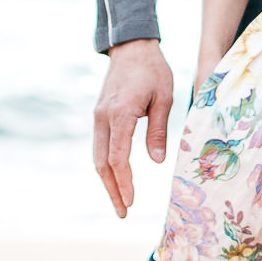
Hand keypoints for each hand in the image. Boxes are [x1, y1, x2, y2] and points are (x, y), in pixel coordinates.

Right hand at [94, 39, 174, 217]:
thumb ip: (157, 131)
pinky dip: (106, 166)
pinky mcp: (99, 116)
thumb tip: (156, 162)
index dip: (124, 182)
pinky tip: (115, 179)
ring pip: (97, 157)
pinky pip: (99, 146)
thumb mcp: (164, 98)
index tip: (131, 201)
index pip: (118, 157)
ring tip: (119, 202)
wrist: (131, 47)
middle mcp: (103, 117)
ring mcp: (98, 117)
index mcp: (120, 113)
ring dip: (107, 181)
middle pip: (102, 163)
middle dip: (112, 190)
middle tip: (123, 212)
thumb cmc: (153, 71)